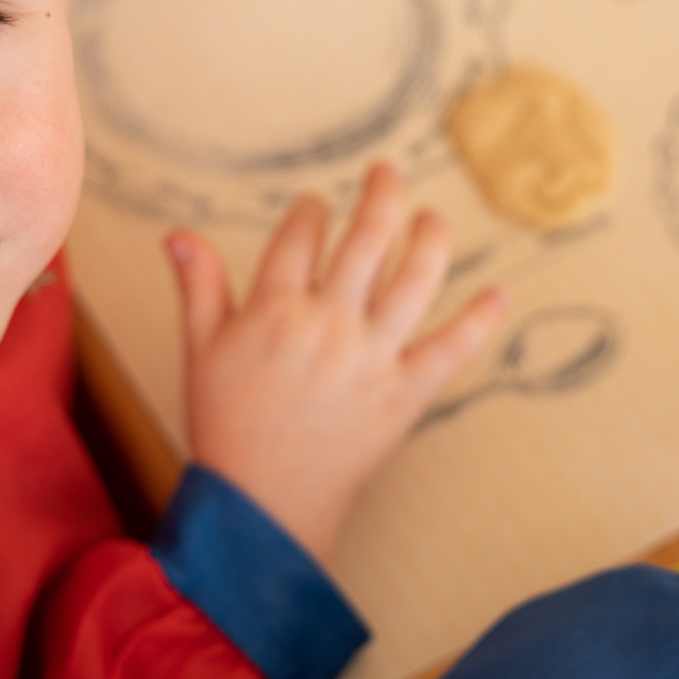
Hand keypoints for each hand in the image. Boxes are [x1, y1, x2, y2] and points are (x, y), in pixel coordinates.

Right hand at [168, 163, 508, 564]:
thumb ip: (199, 287)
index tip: (318, 205)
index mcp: (275, 309)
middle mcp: (328, 324)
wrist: (262, 506)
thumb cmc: (228, 428)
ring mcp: (371, 358)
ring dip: (431, 238)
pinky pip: (452, 349)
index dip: (312, 211)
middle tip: (388, 173)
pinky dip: (480, 320)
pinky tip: (499, 295)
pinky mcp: (404, 395)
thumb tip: (179, 235)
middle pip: (367, 237)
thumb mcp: (201, 351)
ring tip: (434, 218)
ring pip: (415, 279)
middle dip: (382, 194)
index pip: (302, 235)